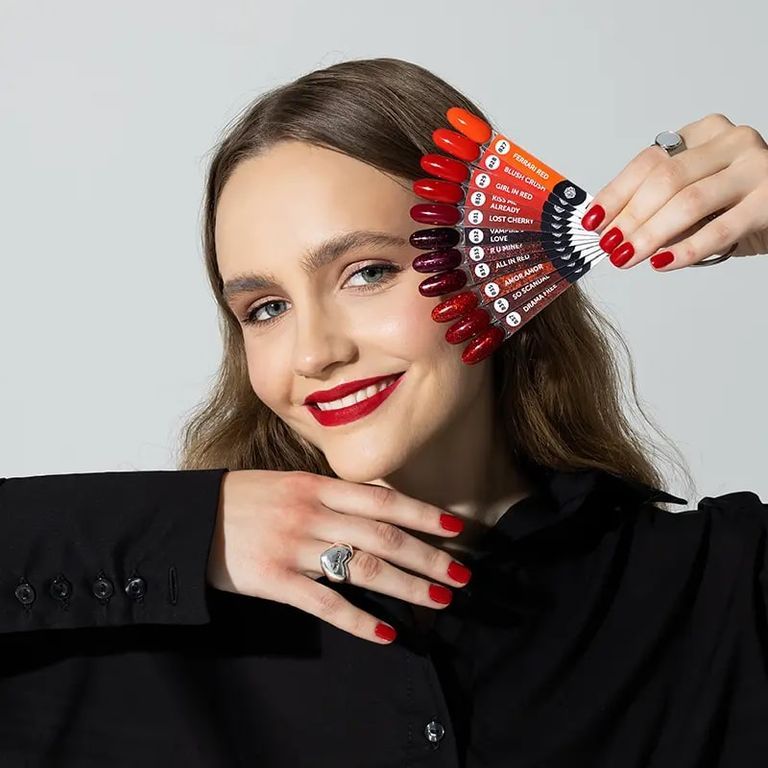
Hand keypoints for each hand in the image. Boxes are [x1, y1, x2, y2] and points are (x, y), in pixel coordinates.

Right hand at [206, 469, 471, 643]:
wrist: (190, 518)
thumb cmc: (245, 498)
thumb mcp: (291, 482)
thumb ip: (333, 494)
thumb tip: (383, 503)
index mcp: (317, 487)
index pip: (383, 500)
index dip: (422, 514)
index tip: (456, 528)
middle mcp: (312, 514)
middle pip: (383, 537)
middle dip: (429, 556)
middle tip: (462, 575)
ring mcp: (294, 548)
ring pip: (363, 569)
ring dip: (407, 586)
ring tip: (440, 600)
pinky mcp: (275, 582)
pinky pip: (325, 604)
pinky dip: (359, 620)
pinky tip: (387, 632)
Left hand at [580, 113, 767, 269]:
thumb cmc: (737, 202)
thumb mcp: (696, 192)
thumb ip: (659, 202)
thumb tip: (608, 228)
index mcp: (704, 134)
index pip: (648, 161)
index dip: (616, 194)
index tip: (592, 222)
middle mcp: (731, 143)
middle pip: (665, 180)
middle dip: (629, 218)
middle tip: (608, 246)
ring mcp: (754, 168)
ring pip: (688, 202)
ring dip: (650, 235)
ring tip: (626, 257)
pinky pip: (719, 229)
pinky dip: (685, 250)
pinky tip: (662, 263)